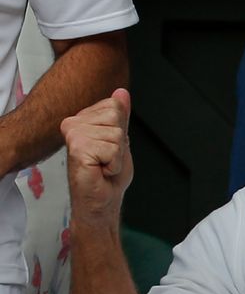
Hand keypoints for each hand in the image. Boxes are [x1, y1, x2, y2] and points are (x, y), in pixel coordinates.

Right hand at [61, 88, 132, 229]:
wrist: (102, 201)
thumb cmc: (108, 175)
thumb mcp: (119, 140)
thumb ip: (120, 116)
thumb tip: (121, 92)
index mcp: (82, 118)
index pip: (115, 105)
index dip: (121, 131)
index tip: (110, 148)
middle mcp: (73, 123)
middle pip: (116, 116)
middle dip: (120, 143)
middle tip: (106, 159)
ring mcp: (74, 135)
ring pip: (116, 133)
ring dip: (117, 155)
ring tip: (103, 166)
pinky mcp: (77, 149)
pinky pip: (113, 149)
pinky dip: (114, 164)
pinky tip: (100, 171)